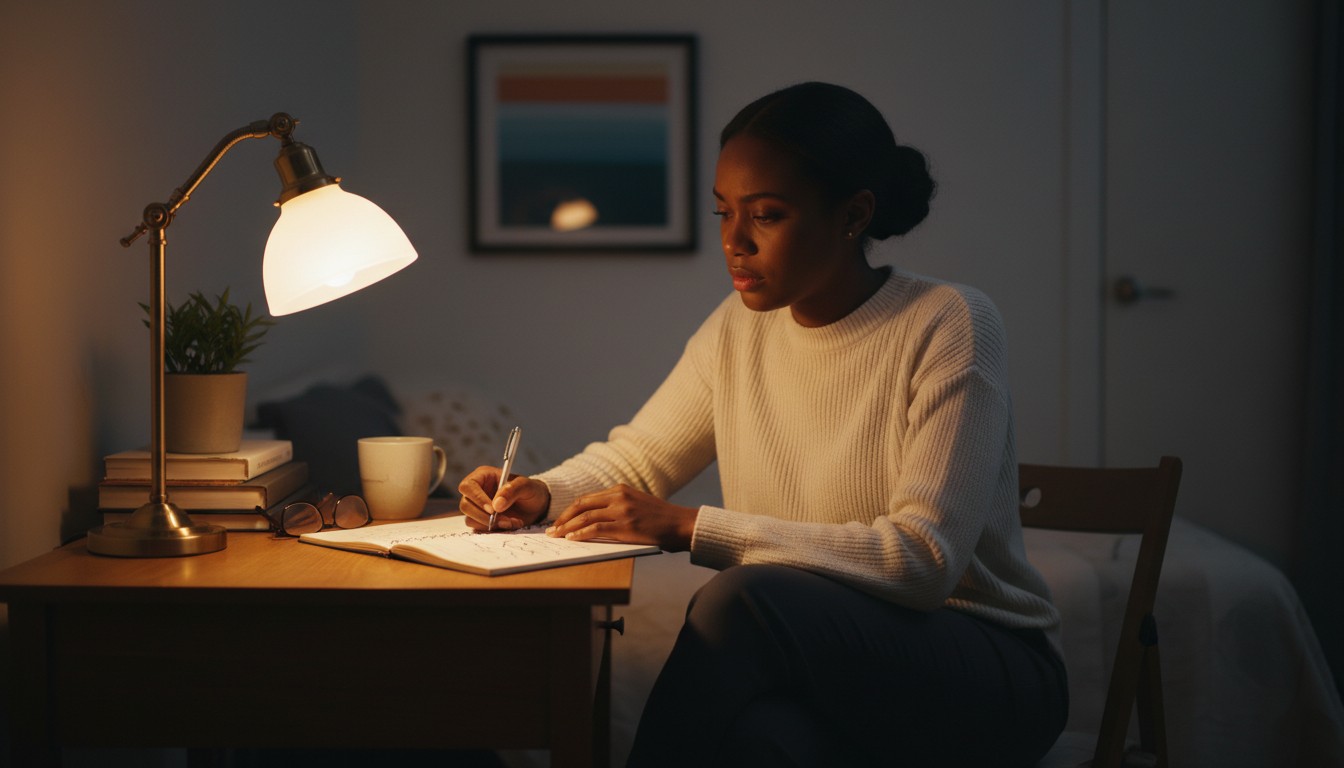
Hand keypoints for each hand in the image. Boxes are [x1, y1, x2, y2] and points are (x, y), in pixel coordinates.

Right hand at [457, 465, 550, 531]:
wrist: (537, 506)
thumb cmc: (531, 490)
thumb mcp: (526, 486)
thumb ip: (512, 490)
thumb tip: (496, 505)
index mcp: (483, 476)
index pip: (468, 486)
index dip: (477, 498)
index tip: (493, 509)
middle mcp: (477, 491)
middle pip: (465, 505)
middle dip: (483, 515)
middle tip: (504, 519)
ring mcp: (478, 507)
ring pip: (470, 519)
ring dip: (490, 524)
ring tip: (511, 522)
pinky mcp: (482, 520)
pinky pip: (479, 528)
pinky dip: (494, 529)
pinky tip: (509, 524)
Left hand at [546, 484, 697, 550]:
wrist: (681, 524)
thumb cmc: (660, 519)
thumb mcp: (637, 504)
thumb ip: (617, 506)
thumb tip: (592, 521)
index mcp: (620, 489)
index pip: (587, 498)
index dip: (569, 510)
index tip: (559, 520)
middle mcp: (619, 496)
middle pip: (582, 505)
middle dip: (563, 518)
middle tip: (551, 529)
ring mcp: (622, 510)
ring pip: (586, 517)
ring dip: (567, 527)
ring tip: (556, 536)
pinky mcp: (626, 526)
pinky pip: (596, 528)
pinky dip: (581, 534)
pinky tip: (571, 539)